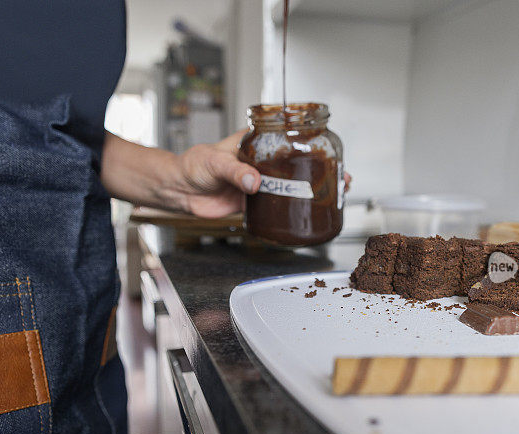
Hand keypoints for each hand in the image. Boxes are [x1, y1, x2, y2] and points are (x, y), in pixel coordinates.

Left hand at [100, 130, 351, 218]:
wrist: (177, 191)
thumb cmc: (190, 166)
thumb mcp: (213, 162)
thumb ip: (234, 171)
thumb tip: (254, 181)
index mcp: (255, 143)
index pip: (288, 137)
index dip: (311, 143)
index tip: (328, 149)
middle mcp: (261, 162)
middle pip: (299, 163)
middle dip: (322, 170)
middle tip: (341, 178)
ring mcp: (259, 182)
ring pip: (292, 184)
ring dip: (312, 190)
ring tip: (334, 195)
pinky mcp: (254, 202)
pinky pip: (278, 204)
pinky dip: (294, 207)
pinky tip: (308, 211)